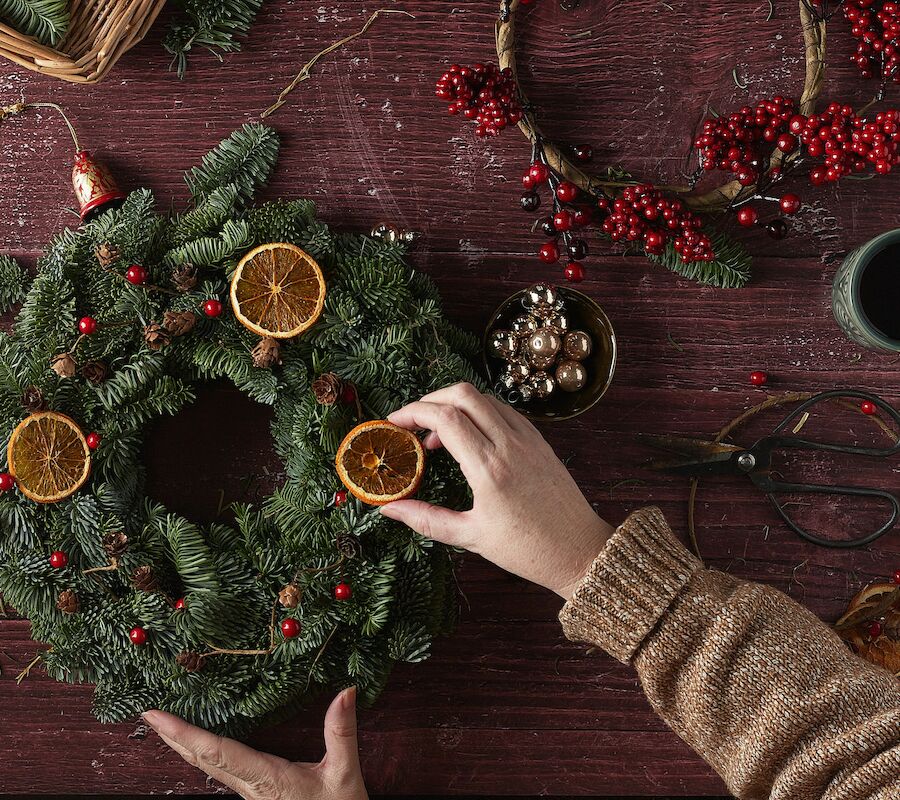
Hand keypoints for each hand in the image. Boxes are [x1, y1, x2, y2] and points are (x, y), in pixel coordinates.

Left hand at [142, 688, 367, 799]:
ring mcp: (251, 794)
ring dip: (184, 746)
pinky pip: (223, 772)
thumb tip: (344, 692)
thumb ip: (341, 733)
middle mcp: (251, 787)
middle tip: (148, 714)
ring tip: (167, 725)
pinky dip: (204, 754)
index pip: (216, 752)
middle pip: (201, 761)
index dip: (183, 733)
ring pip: (209, 769)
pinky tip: (202, 746)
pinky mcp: (257, 796)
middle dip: (172, 737)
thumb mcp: (345, 775)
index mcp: (266, 779)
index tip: (156, 716)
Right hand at [381, 383, 613, 598]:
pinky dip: (479, 412)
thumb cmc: (527, 549)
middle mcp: (510, 445)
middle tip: (412, 422)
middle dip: (430, 399)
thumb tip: (388, 509)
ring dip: (455, 405)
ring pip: (484, 397)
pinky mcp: (539, 441)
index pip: (445, 418)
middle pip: (463, 393)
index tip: (394, 423)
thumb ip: (425, 519)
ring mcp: (528, 439)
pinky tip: (469, 437)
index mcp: (489, 468)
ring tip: (437, 437)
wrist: (580, 551)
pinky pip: (504, 410)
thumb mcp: (470, 537)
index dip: (413, 413)